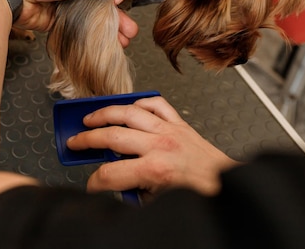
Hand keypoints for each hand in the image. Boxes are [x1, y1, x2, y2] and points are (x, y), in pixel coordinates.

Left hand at [0, 0, 137, 45]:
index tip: (124, 3)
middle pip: (99, 1)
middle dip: (116, 16)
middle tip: (130, 31)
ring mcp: (65, 2)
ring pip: (91, 16)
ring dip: (106, 28)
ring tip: (123, 41)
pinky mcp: (58, 19)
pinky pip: (79, 27)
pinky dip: (91, 35)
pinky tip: (104, 43)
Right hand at [66, 96, 239, 196]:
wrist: (229, 187)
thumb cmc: (200, 194)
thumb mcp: (159, 201)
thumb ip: (134, 191)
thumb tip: (116, 185)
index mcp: (154, 170)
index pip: (109, 174)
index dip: (94, 181)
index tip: (91, 184)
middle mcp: (160, 146)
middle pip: (111, 137)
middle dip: (87, 140)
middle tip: (75, 142)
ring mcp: (169, 130)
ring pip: (128, 112)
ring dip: (105, 113)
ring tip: (90, 118)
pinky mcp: (180, 124)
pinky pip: (156, 104)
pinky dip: (140, 102)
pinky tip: (129, 107)